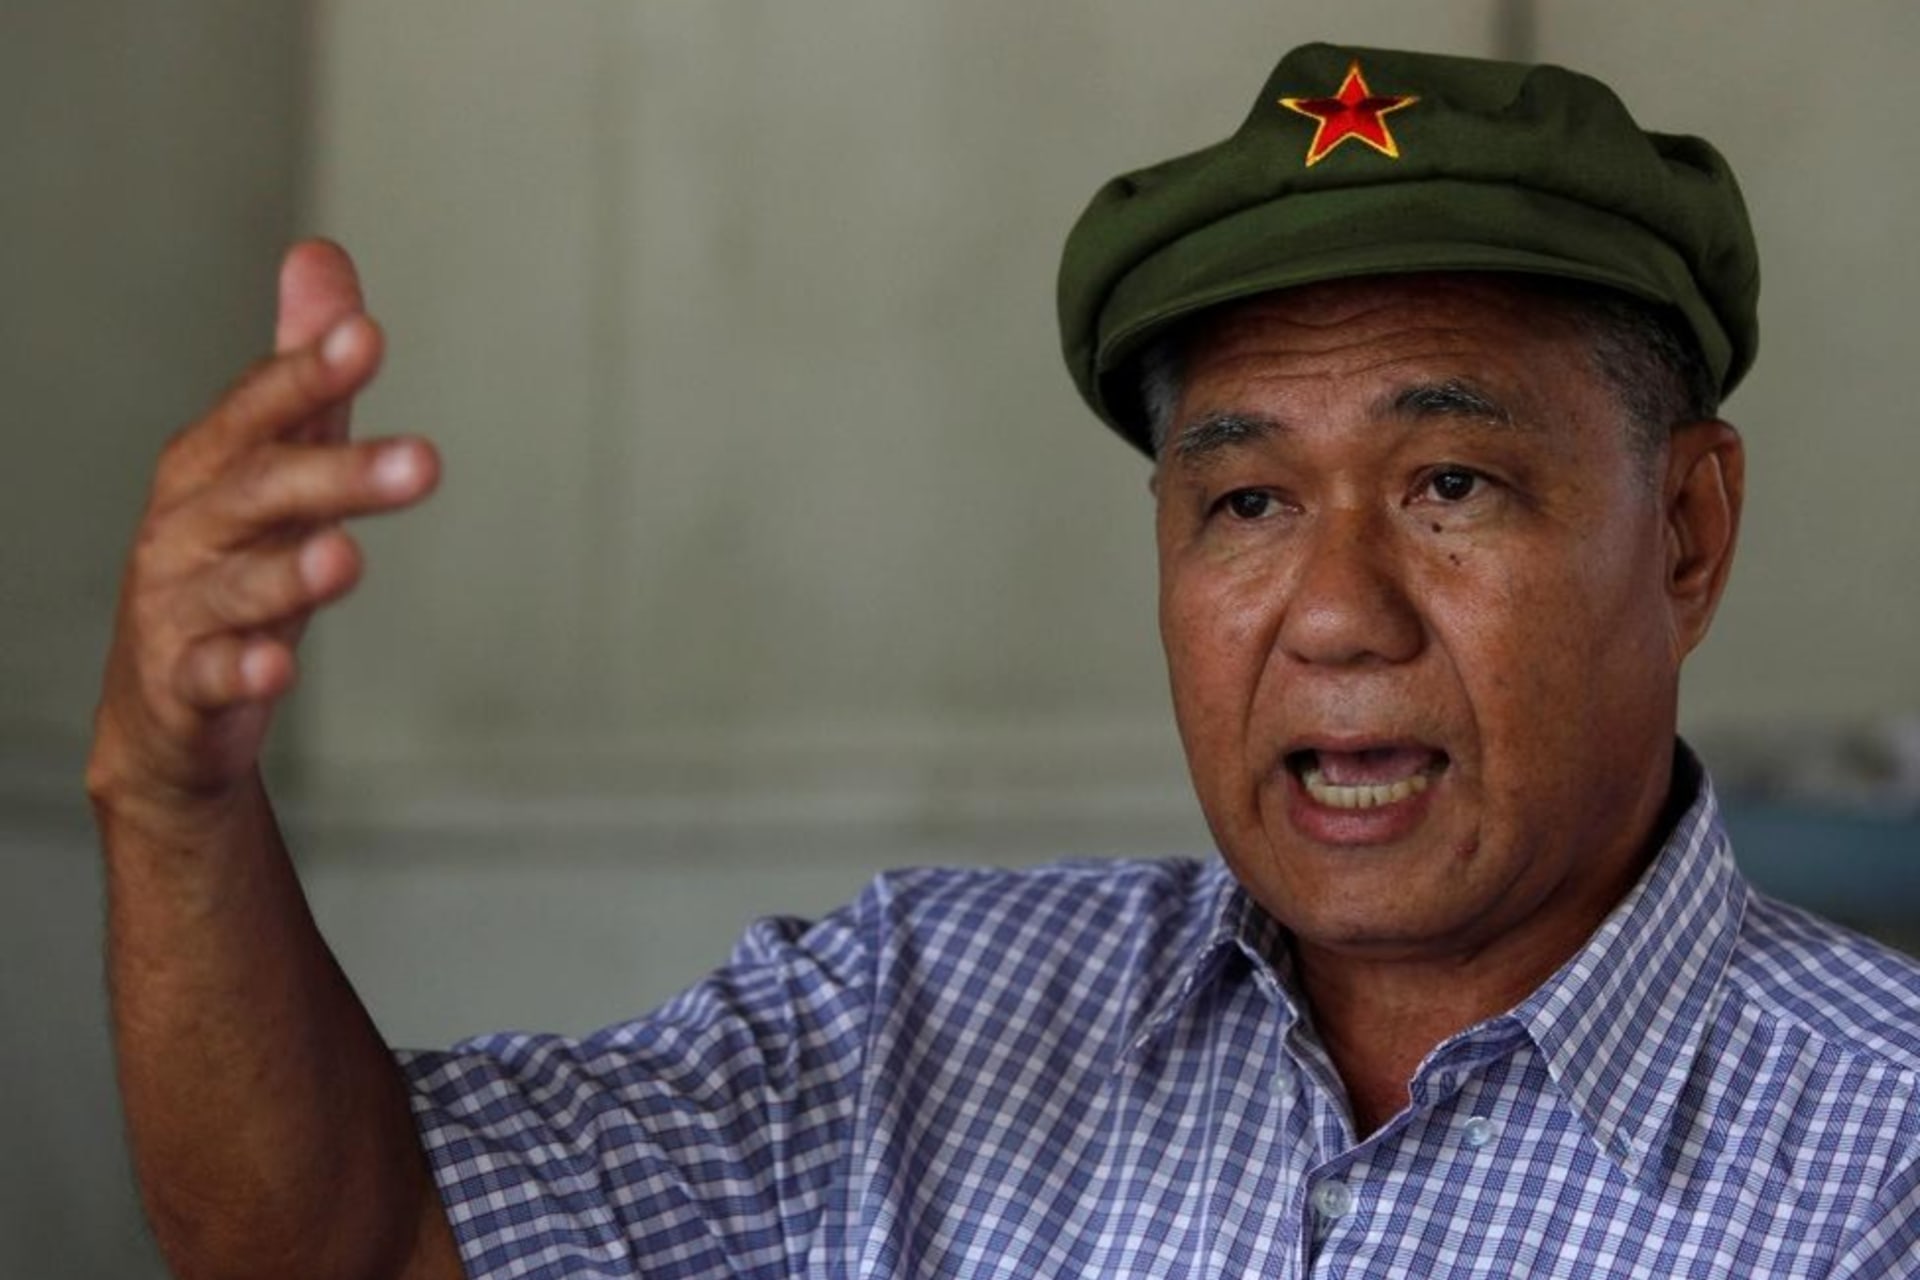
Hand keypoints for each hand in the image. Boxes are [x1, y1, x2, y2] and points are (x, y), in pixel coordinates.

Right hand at [87, 240, 438, 825]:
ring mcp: (182, 606)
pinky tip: (278, 666)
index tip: (368, 337)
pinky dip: (244, 669)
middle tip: (426, 460)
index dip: (310, 371)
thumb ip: (301, 372)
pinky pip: (213, 675)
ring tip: (345, 561)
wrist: (163, 706)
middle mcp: (190, 525)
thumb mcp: (269, 462)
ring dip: (291, 572)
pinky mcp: (186, 684)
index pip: (263, 407)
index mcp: (213, 463)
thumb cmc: (227, 562)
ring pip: (240, 583)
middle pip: (262, 488)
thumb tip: (322, 254)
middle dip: (339, 472)